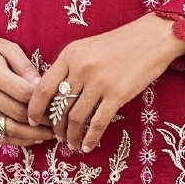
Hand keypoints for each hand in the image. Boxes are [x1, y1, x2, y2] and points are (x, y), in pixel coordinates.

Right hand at [0, 33, 54, 146]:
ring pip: (10, 130)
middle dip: (43, 119)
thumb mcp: (8, 48)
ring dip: (33, 135)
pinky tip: (34, 138)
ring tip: (51, 133)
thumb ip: (26, 67)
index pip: (23, 93)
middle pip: (19, 114)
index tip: (58, 100)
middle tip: (60, 118)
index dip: (43, 99)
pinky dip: (18, 140)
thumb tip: (42, 85)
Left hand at [26, 14, 184, 152]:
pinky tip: (88, 145)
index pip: (43, 88)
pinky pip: (97, 123)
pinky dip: (90, 138)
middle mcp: (81, 68)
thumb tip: (54, 95)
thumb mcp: (87, 47)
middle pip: (58, 107)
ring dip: (71, 136)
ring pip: (76, 118)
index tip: (33, 120)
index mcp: (70, 54)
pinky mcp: (117, 95)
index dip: (35, 109)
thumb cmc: (119, 43)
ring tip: (71, 143)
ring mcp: (99, 82)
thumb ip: (70, 67)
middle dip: (55, 127)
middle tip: (57, 136)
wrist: (151, 38)